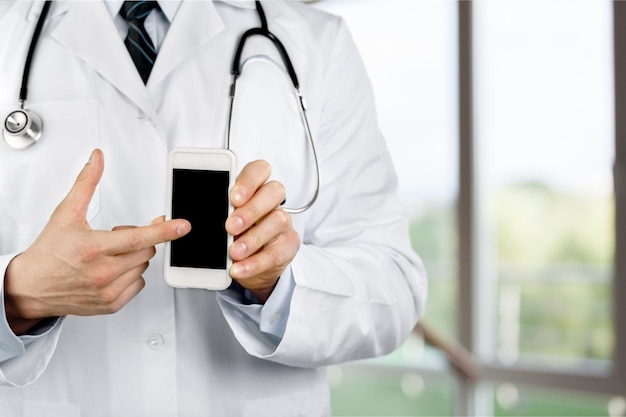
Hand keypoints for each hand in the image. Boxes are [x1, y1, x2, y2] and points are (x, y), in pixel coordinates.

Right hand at [4, 149, 190, 333]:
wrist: (30, 287)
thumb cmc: (49, 252)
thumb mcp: (66, 213)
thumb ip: (86, 183)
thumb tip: (97, 159)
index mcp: (93, 249)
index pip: (137, 237)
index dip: (163, 231)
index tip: (182, 226)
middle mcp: (102, 273)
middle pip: (146, 250)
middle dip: (138, 238)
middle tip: (115, 236)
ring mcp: (107, 291)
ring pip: (144, 266)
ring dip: (134, 257)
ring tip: (109, 255)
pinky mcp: (111, 304)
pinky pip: (139, 284)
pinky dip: (131, 275)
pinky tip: (112, 270)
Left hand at [225, 161, 299, 302]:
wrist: (250, 265)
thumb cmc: (234, 236)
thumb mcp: (220, 221)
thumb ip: (213, 213)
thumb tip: (185, 217)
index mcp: (255, 188)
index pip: (259, 170)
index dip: (249, 181)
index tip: (233, 197)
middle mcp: (272, 201)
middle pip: (273, 191)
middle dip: (252, 209)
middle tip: (230, 227)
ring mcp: (283, 222)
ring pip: (278, 220)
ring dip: (253, 238)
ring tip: (233, 252)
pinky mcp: (289, 245)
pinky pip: (277, 252)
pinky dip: (256, 263)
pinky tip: (239, 268)